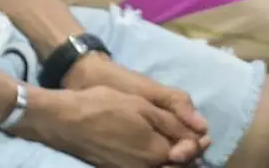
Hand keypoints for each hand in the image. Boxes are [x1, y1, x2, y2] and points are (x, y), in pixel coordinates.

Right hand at [64, 54, 210, 160]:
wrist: (65, 120)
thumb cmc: (103, 106)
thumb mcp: (142, 106)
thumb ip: (172, 123)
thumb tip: (198, 136)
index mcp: (157, 153)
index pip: (189, 153)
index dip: (198, 143)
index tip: (203, 134)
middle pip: (177, 166)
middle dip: (187, 154)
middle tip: (192, 139)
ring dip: (172, 159)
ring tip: (173, 143)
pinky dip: (155, 161)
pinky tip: (152, 148)